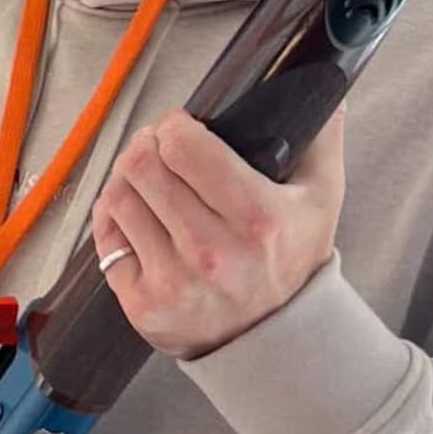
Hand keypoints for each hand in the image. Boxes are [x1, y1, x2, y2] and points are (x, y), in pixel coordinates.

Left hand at [90, 106, 345, 360]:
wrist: (275, 340)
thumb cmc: (292, 261)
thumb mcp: (320, 200)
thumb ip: (320, 140)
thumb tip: (327, 92)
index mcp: (257, 218)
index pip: (183, 146)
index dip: (174, 127)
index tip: (180, 129)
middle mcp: (212, 252)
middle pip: (142, 165)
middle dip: (147, 147)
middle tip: (158, 149)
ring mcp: (174, 281)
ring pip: (118, 197)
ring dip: (128, 179)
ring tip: (148, 180)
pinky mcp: (144, 304)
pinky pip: (105, 238)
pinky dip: (114, 218)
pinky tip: (136, 214)